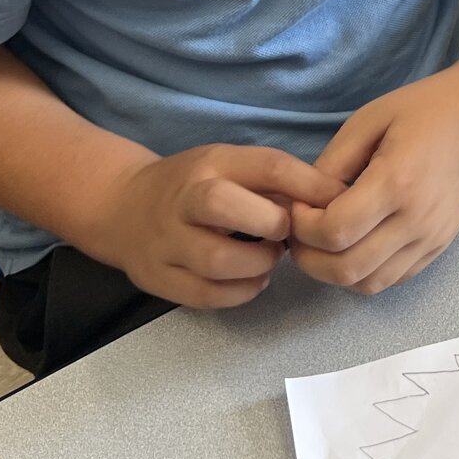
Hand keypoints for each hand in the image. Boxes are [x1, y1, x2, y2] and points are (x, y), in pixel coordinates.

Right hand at [85, 143, 347, 308]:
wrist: (121, 207)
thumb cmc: (195, 185)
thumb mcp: (230, 165)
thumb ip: (275, 181)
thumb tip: (335, 199)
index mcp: (210, 162)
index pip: (265, 165)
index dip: (309, 184)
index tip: (337, 201)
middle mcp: (182, 198)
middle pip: (222, 204)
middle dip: (269, 223)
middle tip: (285, 233)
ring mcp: (165, 241)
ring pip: (215, 259)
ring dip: (257, 264)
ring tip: (270, 259)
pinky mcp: (157, 279)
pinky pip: (205, 295)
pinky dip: (240, 293)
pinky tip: (252, 280)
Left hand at [288, 63, 458, 295]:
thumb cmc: (422, 109)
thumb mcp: (368, 121)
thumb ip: (331, 164)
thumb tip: (304, 204)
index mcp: (397, 181)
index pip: (335, 231)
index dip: (302, 227)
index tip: (297, 205)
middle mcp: (418, 219)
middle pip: (347, 268)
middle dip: (309, 258)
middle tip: (299, 232)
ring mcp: (432, 238)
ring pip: (369, 284)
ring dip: (334, 272)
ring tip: (323, 243)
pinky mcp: (440, 247)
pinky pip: (393, 279)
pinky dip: (364, 273)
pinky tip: (354, 245)